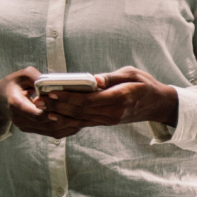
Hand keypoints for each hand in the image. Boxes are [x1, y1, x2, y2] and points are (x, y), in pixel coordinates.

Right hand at [0, 67, 84, 137]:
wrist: (0, 99)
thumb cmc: (14, 83)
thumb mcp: (23, 75)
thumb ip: (37, 77)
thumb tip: (53, 81)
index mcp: (16, 104)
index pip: (35, 113)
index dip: (51, 112)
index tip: (65, 107)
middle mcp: (20, 118)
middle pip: (46, 124)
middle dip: (65, 119)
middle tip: (83, 113)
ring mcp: (26, 126)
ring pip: (50, 131)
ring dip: (68, 125)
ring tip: (85, 118)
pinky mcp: (33, 129)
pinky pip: (51, 133)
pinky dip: (65, 129)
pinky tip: (78, 123)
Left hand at [33, 66, 178, 127]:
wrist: (157, 105)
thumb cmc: (145, 85)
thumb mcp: (132, 74)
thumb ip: (111, 77)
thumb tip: (92, 79)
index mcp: (120, 98)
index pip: (89, 100)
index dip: (69, 97)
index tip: (52, 91)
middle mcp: (113, 113)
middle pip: (80, 111)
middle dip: (58, 105)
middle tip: (39, 99)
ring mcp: (109, 120)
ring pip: (80, 119)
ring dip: (59, 113)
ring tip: (42, 107)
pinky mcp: (106, 122)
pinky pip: (84, 123)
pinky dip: (68, 120)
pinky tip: (55, 115)